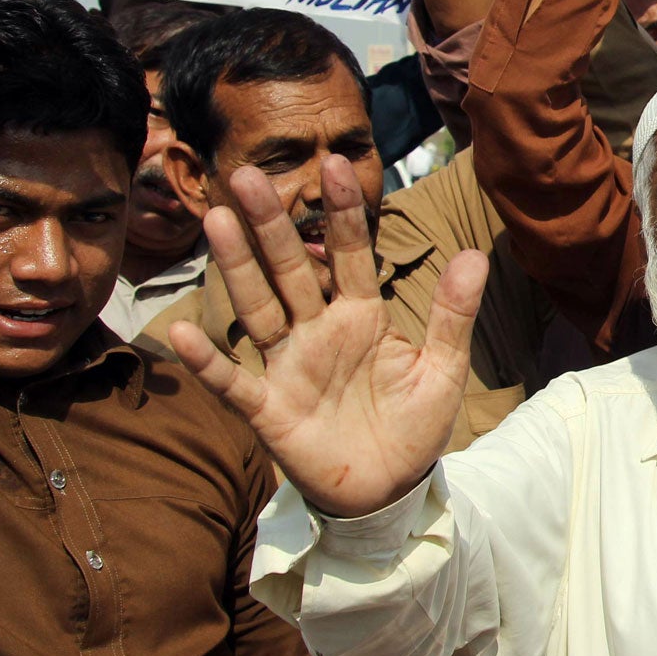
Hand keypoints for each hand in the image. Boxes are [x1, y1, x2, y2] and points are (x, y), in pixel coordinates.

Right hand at [168, 156, 485, 517]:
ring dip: (238, 268)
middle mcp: (318, 331)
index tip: (335, 164)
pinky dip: (208, 361)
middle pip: (291, 268)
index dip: (342, 213)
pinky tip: (183, 332)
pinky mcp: (269, 410)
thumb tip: (473, 254)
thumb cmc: (414, 427)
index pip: (348, 254)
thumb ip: (452, 313)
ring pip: (259, 308)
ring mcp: (289, 366)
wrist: (392, 492)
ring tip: (217, 220)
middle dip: (272, 224)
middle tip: (249, 175)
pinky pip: (233, 382)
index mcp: (361, 315)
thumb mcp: (444, 369)